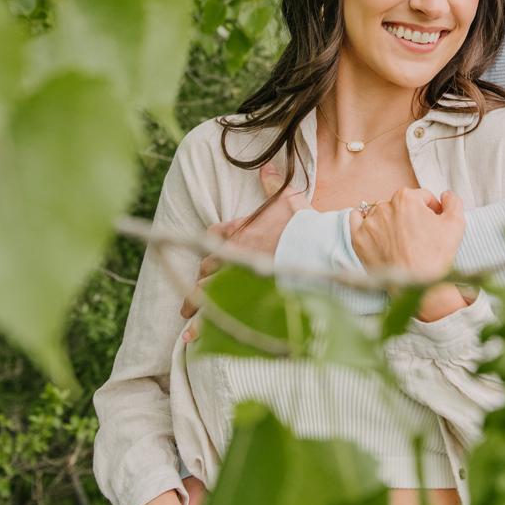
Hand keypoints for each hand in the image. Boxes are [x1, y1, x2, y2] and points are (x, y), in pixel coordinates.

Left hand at [181, 161, 306, 340]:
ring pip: (205, 293)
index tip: (208, 256)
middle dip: (198, 280)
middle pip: (206, 268)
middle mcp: (233, 255)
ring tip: (186, 317)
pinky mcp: (244, 300)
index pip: (213, 236)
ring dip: (193, 305)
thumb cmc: (304, 225)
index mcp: (240, 231)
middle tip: (193, 291)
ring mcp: (237, 278)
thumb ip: (273, 184)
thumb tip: (267, 166)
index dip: (209, 245)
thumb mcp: (288, 199)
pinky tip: (190, 338)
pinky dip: (202, 329)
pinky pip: (216, 317)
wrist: (318, 249)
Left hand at [351, 187, 464, 283]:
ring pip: (380, 212)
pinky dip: (364, 221)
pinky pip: (356, 219)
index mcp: (407, 198)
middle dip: (411, 216)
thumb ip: (453, 202)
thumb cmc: (435, 256)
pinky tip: (374, 229)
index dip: (432, 210)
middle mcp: (384, 206)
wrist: (416, 286)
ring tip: (400, 240)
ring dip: (390, 220)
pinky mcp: (358, 239)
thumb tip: (445, 196)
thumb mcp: (456, 224)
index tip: (434, 224)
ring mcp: (369, 223)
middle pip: (401, 204)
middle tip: (419, 235)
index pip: (422, 197)